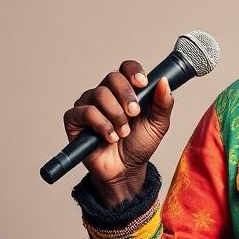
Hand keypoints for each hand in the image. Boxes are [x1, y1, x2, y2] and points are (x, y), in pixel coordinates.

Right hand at [62, 60, 174, 203]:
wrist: (126, 169)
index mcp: (126, 91)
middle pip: (112, 77)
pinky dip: (101, 124)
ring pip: (100, 94)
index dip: (133, 72)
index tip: (143, 84)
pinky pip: (86, 112)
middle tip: (134, 114)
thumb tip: (164, 81)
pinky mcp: (74, 119)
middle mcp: (106, 94)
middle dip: (127, 95)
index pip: (126, 68)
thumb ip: (163, 103)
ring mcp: (88, 104)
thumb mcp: (158, 124)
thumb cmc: (140, 145)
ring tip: (123, 133)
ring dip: (116, 115)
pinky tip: (110, 137)